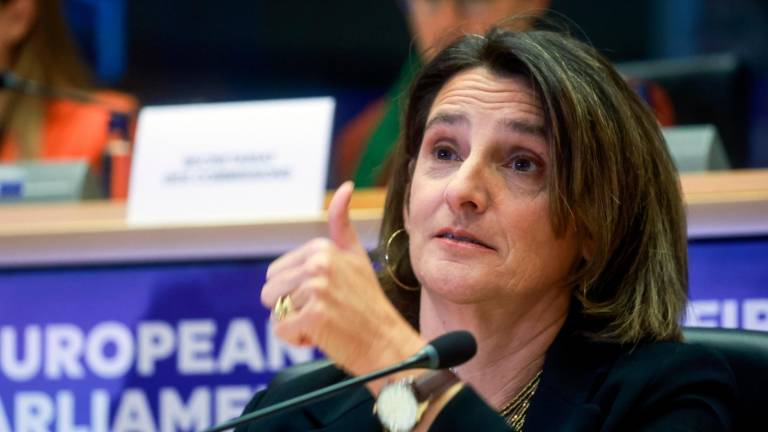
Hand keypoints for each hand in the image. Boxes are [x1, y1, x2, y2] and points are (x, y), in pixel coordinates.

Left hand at [261, 181, 423, 375]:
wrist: (386, 342)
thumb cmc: (367, 303)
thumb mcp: (355, 256)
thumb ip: (342, 223)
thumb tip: (345, 186)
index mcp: (321, 248)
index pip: (275, 274)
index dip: (294, 291)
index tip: (326, 295)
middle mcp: (319, 264)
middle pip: (269, 292)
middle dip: (290, 308)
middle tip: (324, 311)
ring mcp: (317, 289)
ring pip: (275, 313)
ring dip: (295, 324)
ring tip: (326, 322)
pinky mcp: (315, 315)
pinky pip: (281, 331)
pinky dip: (297, 339)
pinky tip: (324, 335)